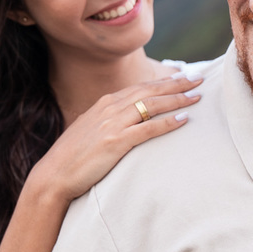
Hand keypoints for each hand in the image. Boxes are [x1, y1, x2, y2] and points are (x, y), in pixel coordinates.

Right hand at [30, 73, 203, 202]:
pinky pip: (148, 129)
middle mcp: (110, 108)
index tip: (182, 77)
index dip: (163, 82)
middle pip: (150, 91)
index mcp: (105, 103)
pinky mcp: (116, 142)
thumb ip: (109, 120)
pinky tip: (183, 120)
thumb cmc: (73, 156)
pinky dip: (167, 123)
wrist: (53, 174)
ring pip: (152, 105)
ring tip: (197, 96)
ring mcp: (112, 124)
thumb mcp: (90, 130)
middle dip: (176, 84)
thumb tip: (127, 119)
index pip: (140, 87)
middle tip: (199, 79)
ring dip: (177, 100)